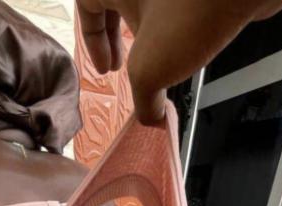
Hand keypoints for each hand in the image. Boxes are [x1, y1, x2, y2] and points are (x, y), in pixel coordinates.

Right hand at [76, 0, 281, 123]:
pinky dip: (182, 25)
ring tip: (164, 64)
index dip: (91, 40)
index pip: (87, 5)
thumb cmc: (185, 16)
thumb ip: (142, 101)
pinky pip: (183, 4)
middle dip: (123, 37)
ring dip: (155, 34)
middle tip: (130, 67)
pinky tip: (193, 48)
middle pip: (120, 3)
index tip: (108, 70)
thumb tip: (150, 118)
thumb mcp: (149, 72)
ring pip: (153, 4)